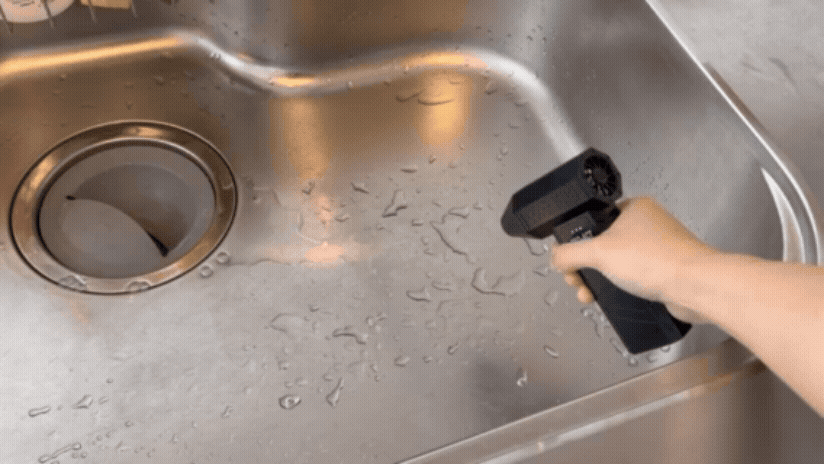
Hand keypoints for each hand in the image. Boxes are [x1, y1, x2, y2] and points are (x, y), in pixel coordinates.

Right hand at [550, 196, 713, 323]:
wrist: (695, 286)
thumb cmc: (658, 260)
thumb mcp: (599, 253)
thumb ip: (569, 254)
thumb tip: (555, 257)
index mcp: (635, 208)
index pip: (595, 220)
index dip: (577, 242)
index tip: (569, 260)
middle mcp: (648, 225)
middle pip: (603, 245)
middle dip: (586, 267)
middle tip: (577, 280)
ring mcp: (659, 248)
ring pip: (618, 264)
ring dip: (600, 281)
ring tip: (591, 295)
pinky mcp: (666, 271)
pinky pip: (635, 278)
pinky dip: (621, 289)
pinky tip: (615, 299)